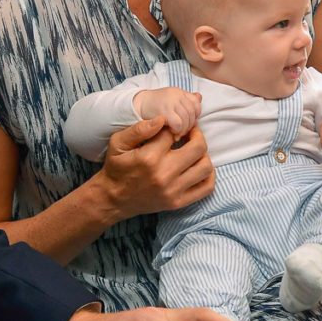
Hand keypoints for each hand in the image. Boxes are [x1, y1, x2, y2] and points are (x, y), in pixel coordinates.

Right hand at [98, 119, 214, 218]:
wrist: (113, 198)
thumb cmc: (116, 167)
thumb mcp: (118, 143)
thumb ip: (139, 128)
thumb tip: (162, 118)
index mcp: (149, 157)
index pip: (174, 132)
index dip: (174, 126)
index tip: (171, 127)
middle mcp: (164, 174)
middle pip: (198, 147)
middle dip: (196, 135)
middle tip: (189, 133)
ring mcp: (173, 190)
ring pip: (205, 167)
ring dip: (203, 154)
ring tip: (193, 150)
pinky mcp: (178, 202)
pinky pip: (206, 188)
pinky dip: (208, 176)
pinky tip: (198, 167)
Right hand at [133, 87, 201, 136]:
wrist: (136, 105)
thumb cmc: (154, 106)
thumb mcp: (171, 100)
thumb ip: (185, 100)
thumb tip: (200, 97)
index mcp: (179, 91)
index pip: (196, 102)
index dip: (195, 115)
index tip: (188, 123)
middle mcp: (176, 94)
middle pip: (192, 112)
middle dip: (189, 125)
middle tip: (183, 132)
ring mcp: (170, 102)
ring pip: (186, 119)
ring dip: (183, 130)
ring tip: (177, 134)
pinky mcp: (164, 111)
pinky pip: (178, 123)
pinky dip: (177, 130)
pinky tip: (171, 133)